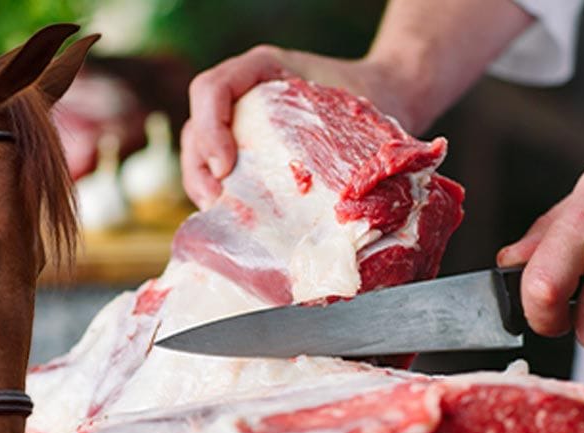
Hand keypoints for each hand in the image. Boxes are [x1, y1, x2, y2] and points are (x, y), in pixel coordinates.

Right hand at [180, 45, 415, 209]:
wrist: (386, 96)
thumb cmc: (371, 100)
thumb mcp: (352, 109)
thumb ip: (338, 137)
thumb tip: (334, 194)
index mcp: (262, 68)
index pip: (213, 89)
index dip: (211, 128)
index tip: (226, 167)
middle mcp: (243, 92)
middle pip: (197, 124)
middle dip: (199, 165)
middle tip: (216, 200)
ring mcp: (239, 120)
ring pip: (198, 148)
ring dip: (200, 182)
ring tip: (218, 211)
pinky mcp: (244, 148)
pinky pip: (214, 166)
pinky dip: (215, 190)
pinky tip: (230, 214)